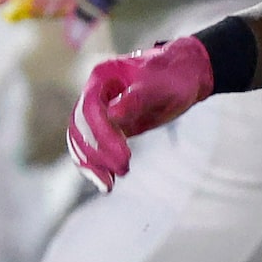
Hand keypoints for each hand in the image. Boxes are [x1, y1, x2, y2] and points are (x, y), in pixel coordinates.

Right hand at [66, 36, 214, 187]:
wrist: (182, 76)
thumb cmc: (173, 77)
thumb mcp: (159, 86)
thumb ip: (136, 99)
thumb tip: (113, 115)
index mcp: (102, 77)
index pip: (89, 109)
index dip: (102, 135)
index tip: (124, 156)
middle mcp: (93, 94)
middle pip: (80, 127)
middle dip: (98, 152)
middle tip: (123, 170)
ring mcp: (96, 111)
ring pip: (80, 140)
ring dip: (91, 164)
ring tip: (109, 185)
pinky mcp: (103, 127)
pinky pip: (90, 147)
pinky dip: (94, 166)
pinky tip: (106, 183)